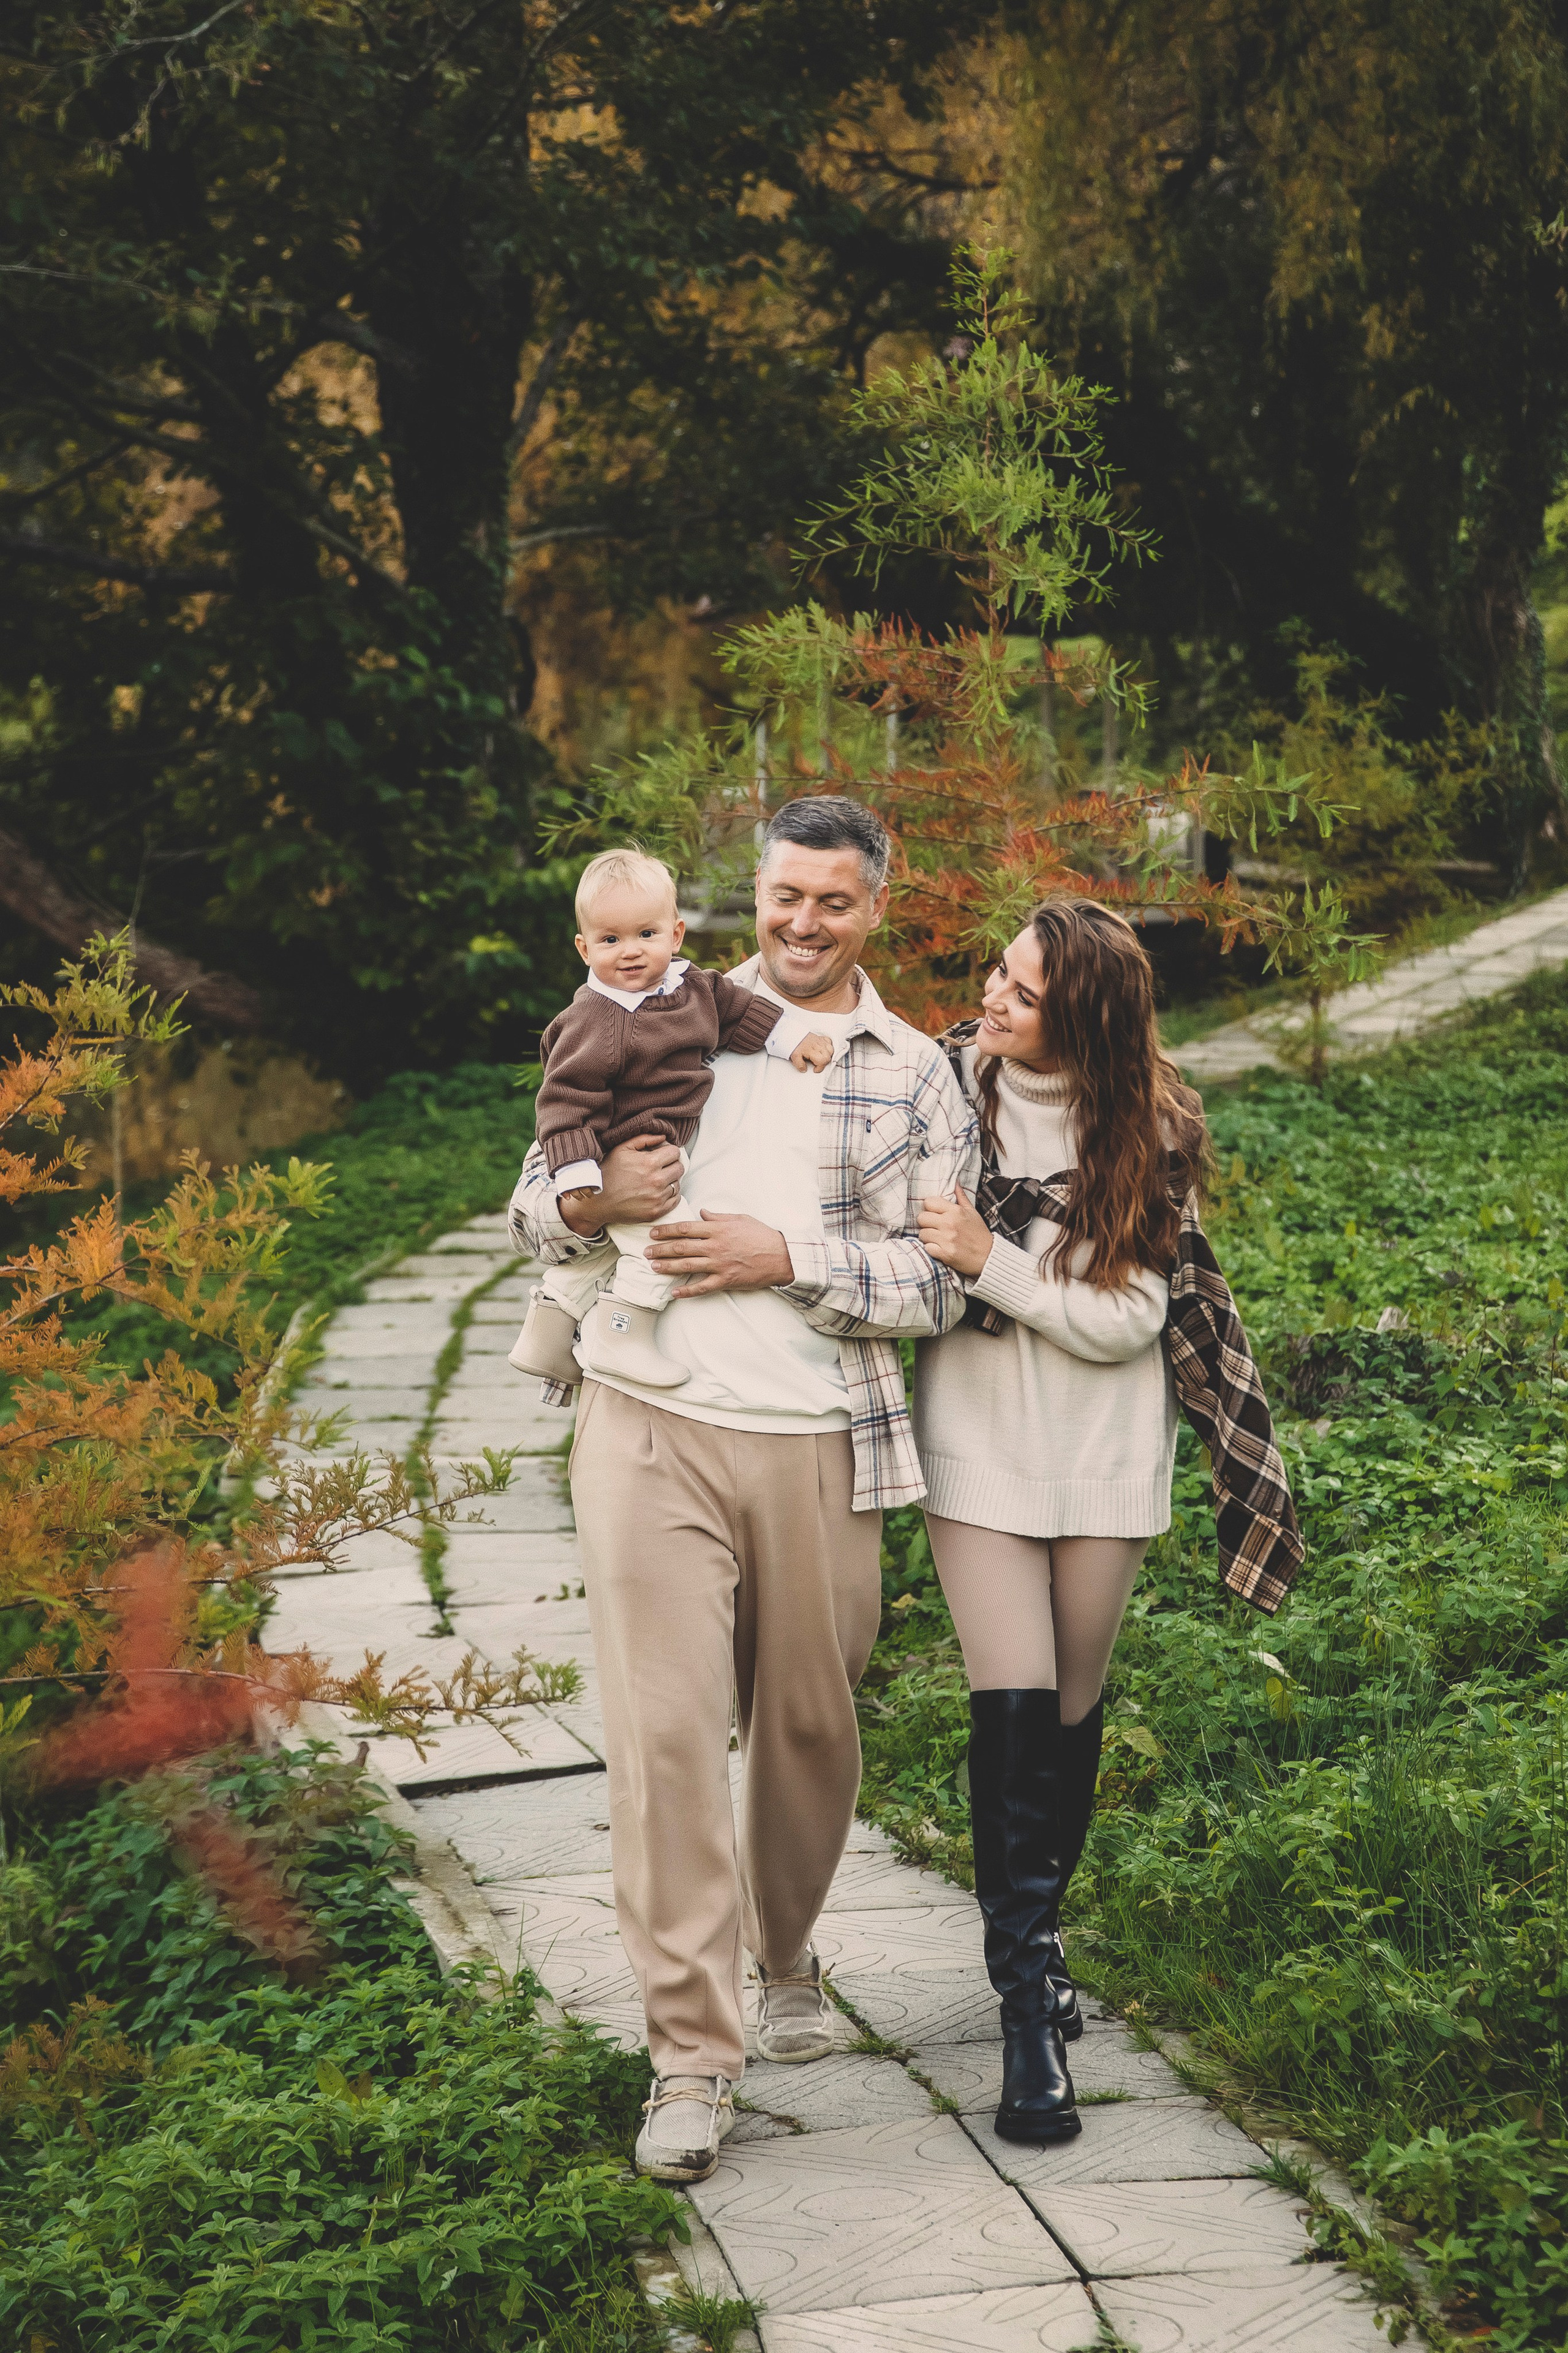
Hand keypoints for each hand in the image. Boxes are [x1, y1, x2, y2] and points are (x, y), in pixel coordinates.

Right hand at [559, 1133, 683, 1234]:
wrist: (597, 1201)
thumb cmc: (608, 1172)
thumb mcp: (622, 1149)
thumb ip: (644, 1139)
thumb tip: (663, 1137)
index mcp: (649, 1163)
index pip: (675, 1152)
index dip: (669, 1151)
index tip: (662, 1154)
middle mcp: (656, 1181)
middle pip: (679, 1168)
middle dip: (672, 1164)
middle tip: (661, 1166)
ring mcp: (657, 1198)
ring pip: (677, 1184)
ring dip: (670, 1180)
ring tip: (657, 1179)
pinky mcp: (656, 1212)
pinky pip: (675, 1200)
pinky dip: (671, 1195)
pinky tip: (659, 1191)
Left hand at [644, 1209, 793, 1295]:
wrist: (781, 1256)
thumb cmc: (762, 1235)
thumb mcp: (740, 1219)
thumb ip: (718, 1217)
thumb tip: (702, 1212)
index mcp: (717, 1229)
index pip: (685, 1229)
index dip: (666, 1231)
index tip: (653, 1233)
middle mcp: (715, 1246)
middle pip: (681, 1247)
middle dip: (660, 1249)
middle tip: (646, 1252)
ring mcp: (719, 1264)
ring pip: (687, 1265)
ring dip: (667, 1267)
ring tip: (653, 1267)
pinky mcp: (725, 1280)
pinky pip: (702, 1287)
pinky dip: (687, 1291)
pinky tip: (674, 1292)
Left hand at [789, 1031, 834, 1073]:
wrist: (793, 1034)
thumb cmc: (795, 1043)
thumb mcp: (794, 1056)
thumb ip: (799, 1064)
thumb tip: (804, 1069)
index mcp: (813, 1051)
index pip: (823, 1061)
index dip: (819, 1068)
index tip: (815, 1069)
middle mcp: (818, 1045)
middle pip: (828, 1057)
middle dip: (824, 1063)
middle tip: (816, 1064)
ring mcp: (820, 1041)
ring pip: (831, 1049)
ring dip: (827, 1055)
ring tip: (820, 1058)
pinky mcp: (820, 1038)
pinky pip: (829, 1041)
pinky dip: (828, 1046)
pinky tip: (823, 1050)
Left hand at [917, 1185, 993, 1278]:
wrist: (988, 1256)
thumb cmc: (979, 1233)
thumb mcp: (972, 1212)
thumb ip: (961, 1197)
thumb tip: (955, 1181)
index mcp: (955, 1211)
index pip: (929, 1202)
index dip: (929, 1208)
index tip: (934, 1213)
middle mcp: (949, 1223)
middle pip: (921, 1218)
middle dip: (926, 1222)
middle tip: (934, 1227)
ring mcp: (946, 1239)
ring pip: (922, 1234)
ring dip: (928, 1237)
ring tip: (938, 1238)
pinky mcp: (945, 1253)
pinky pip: (927, 1248)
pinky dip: (931, 1248)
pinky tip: (939, 1247)